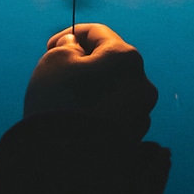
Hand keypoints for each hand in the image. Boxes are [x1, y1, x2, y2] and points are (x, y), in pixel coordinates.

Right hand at [23, 23, 158, 141]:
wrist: (64, 160)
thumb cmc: (57, 102)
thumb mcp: (54, 60)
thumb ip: (67, 45)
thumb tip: (76, 48)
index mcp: (125, 57)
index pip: (98, 33)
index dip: (71, 34)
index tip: (51, 46)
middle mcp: (142, 83)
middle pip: (110, 61)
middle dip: (85, 63)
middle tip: (58, 72)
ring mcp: (142, 113)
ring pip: (114, 89)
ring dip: (94, 88)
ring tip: (66, 100)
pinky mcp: (136, 138)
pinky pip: (115, 114)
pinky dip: (99, 111)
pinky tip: (77, 119)